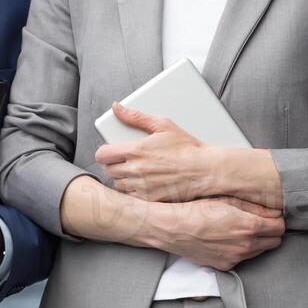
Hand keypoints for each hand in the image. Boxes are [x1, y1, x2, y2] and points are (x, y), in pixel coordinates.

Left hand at [96, 103, 214, 202]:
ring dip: (123, 178)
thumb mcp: (163, 125)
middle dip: (114, 164)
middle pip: (108, 170)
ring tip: (137, 171)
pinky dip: (133, 191)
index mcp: (136, 150)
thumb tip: (117, 108)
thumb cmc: (187, 148)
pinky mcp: (149, 199)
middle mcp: (135, 170)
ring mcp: (141, 187)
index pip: (102, 154)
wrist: (204, 170)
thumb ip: (136, 117)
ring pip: (118, 184)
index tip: (110, 151)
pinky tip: (144, 183)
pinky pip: (130, 197)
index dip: (105, 152)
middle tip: (126, 160)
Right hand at [148, 197, 284, 270]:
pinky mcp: (225, 266)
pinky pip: (242, 259)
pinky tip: (229, 240)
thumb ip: (255, 206)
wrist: (175, 228)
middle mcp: (246, 246)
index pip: (280, 227)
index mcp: (249, 227)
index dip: (277, 220)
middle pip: (274, 242)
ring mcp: (236, 258)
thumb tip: (274, 210)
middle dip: (271, 232)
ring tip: (242, 230)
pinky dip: (241, 251)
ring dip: (257, 242)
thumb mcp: (228, 200)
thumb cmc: (199, 210)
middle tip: (260, 222)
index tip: (272, 215)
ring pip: (259, 252)